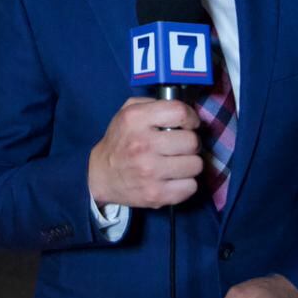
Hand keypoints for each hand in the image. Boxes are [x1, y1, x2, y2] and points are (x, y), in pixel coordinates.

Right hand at [87, 97, 202, 208]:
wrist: (101, 175)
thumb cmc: (121, 141)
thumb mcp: (128, 111)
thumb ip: (155, 103)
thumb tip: (184, 111)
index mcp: (136, 120)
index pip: (180, 112)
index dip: (190, 118)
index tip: (188, 125)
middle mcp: (143, 145)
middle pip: (192, 141)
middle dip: (190, 143)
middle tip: (179, 147)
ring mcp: (150, 172)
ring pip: (196, 165)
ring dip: (189, 164)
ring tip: (176, 163)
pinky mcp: (156, 194)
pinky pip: (191, 186)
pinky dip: (186, 183)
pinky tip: (174, 178)